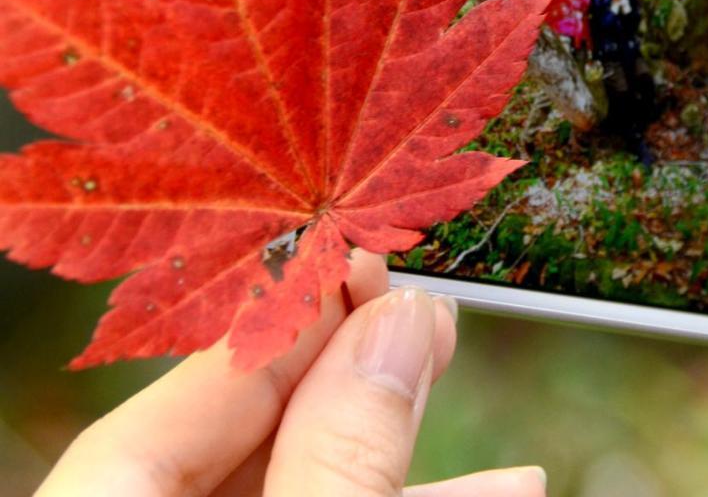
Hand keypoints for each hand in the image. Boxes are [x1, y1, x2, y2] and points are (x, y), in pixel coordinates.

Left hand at [38, 250, 545, 496]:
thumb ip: (341, 456)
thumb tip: (400, 325)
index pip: (181, 401)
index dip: (281, 321)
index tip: (363, 261)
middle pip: (250, 435)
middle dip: (355, 369)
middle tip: (424, 306)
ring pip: (310, 481)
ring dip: (406, 440)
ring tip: (479, 393)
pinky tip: (500, 483)